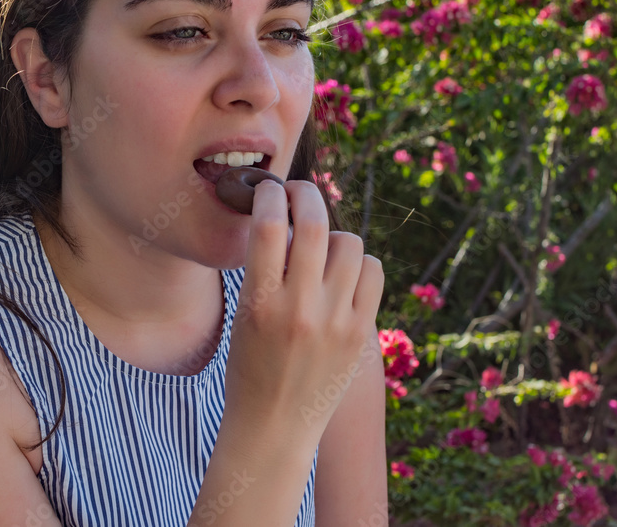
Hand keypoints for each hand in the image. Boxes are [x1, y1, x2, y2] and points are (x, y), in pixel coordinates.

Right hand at [225, 178, 384, 442]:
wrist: (274, 427)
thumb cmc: (249, 367)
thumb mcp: (243, 316)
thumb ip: (265, 270)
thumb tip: (288, 218)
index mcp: (259, 303)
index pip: (269, 225)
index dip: (271, 194)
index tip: (269, 188)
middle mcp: (300, 309)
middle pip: (314, 224)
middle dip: (306, 194)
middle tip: (298, 191)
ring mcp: (336, 322)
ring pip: (349, 243)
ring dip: (333, 232)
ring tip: (321, 244)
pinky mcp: (361, 333)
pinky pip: (372, 273)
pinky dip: (358, 261)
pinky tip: (343, 271)